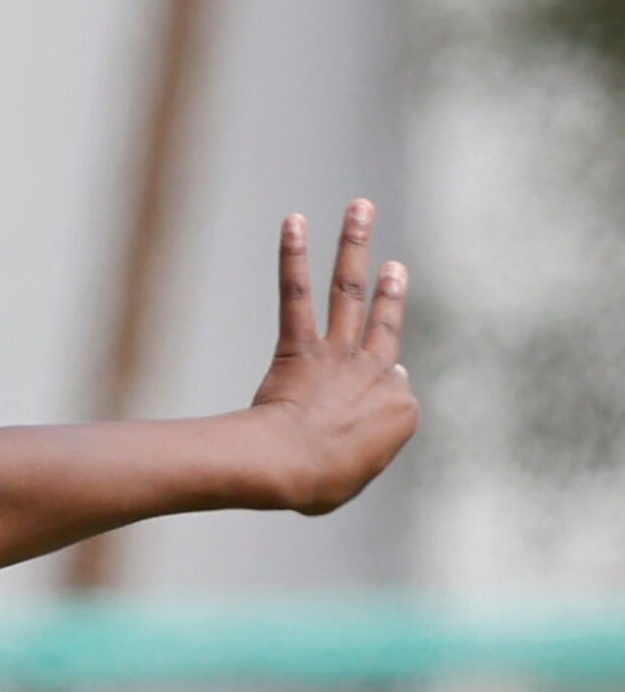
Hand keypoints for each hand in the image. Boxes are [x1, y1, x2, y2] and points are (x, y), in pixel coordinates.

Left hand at [246, 199, 417, 515]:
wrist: (290, 468)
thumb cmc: (317, 483)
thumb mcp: (353, 476)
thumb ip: (360, 448)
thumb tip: (354, 429)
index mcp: (400, 409)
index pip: (391, 392)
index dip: (365, 407)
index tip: (345, 424)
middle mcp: (378, 373)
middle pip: (386, 323)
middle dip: (391, 289)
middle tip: (394, 264)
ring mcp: (339, 355)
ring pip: (351, 290)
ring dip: (355, 244)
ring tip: (360, 207)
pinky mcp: (299, 345)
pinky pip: (296, 293)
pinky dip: (293, 257)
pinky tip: (295, 222)